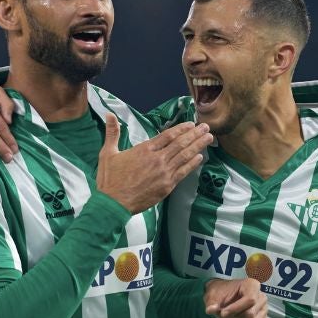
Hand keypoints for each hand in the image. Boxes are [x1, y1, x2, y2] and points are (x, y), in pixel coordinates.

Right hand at [96, 114, 212, 213]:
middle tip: (206, 127)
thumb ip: (112, 133)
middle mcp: (157, 159)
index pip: (168, 135)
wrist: (113, 204)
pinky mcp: (167, 186)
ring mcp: (164, 172)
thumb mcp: (108, 153)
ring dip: (198, 145)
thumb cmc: (109, 179)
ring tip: (209, 138)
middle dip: (195, 134)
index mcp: (144, 149)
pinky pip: (183, 172)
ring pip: (184, 156)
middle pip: (180, 143)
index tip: (191, 124)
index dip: (181, 129)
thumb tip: (109, 114)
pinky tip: (200, 157)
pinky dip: (192, 163)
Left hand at [204, 278, 267, 317]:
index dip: (235, 309)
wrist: (224, 296)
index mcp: (251, 285)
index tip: (223, 313)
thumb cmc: (220, 293)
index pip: (250, 300)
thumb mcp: (213, 295)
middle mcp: (261, 296)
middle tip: (224, 316)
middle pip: (250, 314)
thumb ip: (212, 303)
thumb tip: (210, 310)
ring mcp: (264, 308)